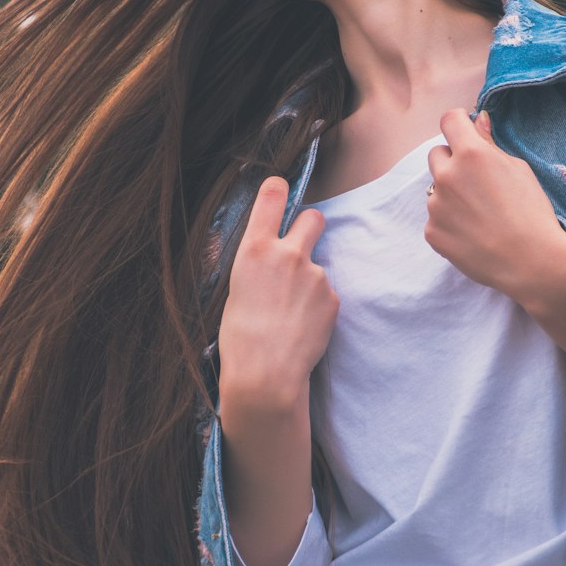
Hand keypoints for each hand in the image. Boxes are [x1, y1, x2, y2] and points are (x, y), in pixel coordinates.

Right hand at [218, 176, 339, 409]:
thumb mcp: (234, 289)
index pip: (273, 195)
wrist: (266, 375)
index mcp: (254, 249)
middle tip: (299, 247)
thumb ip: (253, 262)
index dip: (278, 189)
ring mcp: (315, 275)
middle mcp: (288, 254)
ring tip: (290, 313)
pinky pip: (325, 293)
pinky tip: (302, 326)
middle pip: (313, 217)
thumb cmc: (240, 337)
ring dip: (308, 281)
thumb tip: (261, 250)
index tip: (280, 189)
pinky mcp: (332, 297)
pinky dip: (317, 306)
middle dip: (310, 226)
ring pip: (317, 265)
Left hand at [425, 108, 565, 304]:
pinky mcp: (432, 232)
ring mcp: (436, 206)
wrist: (530, 261)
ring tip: (479, 214)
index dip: (459, 123)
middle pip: (437, 154)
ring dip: (451, 194)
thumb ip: (490, 144)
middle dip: (453, 161)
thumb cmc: (531, 212)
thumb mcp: (518, 169)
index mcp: (471, 155)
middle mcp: (447, 176)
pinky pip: (436, 218)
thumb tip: (477, 120)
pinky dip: (450, 222)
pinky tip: (473, 233)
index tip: (466, 132)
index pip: (449, 121)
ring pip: (436, 189)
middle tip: (478, 182)